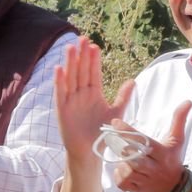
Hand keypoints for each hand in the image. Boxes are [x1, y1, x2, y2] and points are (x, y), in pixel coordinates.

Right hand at [54, 37, 134, 167]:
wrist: (89, 152)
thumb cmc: (101, 133)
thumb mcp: (115, 113)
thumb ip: (123, 97)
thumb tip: (132, 81)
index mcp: (94, 93)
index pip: (94, 72)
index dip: (93, 60)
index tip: (95, 46)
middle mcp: (81, 94)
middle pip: (81, 71)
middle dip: (82, 56)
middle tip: (82, 39)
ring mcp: (71, 100)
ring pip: (71, 78)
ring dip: (70, 64)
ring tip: (71, 48)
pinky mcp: (63, 110)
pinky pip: (61, 93)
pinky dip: (59, 82)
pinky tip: (59, 69)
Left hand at [112, 101, 191, 191]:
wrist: (176, 187)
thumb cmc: (172, 159)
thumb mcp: (177, 140)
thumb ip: (179, 120)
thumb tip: (187, 101)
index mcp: (162, 153)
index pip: (143, 141)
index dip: (128, 131)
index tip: (115, 122)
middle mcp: (154, 168)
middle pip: (133, 157)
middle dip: (122, 147)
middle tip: (114, 139)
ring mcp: (146, 181)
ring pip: (127, 170)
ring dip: (122, 162)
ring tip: (124, 157)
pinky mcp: (138, 190)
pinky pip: (122, 182)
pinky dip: (119, 175)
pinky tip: (123, 169)